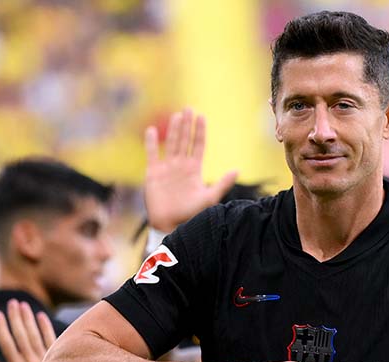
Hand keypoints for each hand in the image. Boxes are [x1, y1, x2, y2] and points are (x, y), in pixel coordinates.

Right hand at [0, 300, 58, 361]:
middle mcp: (29, 361)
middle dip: (15, 317)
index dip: (1, 327)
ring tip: (23, 305)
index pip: (6, 343)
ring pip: (34, 334)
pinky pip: (51, 339)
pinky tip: (41, 316)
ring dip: (28, 318)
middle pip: (20, 334)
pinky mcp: (57, 359)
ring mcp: (44, 359)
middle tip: (11, 302)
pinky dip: (46, 327)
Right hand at [143, 108, 237, 232]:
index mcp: (194, 170)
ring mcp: (166, 169)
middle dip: (187, 125)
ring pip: (171, 144)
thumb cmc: (191, 214)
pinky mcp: (153, 173)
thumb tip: (237, 169)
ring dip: (174, 130)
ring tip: (177, 115)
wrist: (170, 225)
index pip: (198, 146)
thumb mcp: (209, 198)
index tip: (202, 117)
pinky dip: (151, 143)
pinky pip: (152, 154)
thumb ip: (222, 183)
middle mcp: (180, 166)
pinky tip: (152, 130)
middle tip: (189, 109)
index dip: (199, 132)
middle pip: (184, 141)